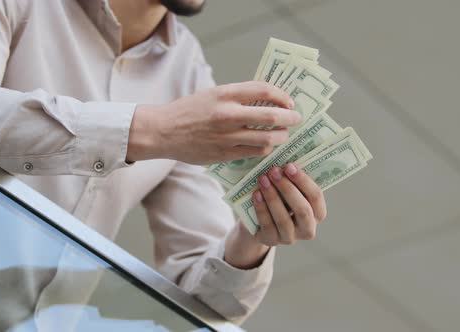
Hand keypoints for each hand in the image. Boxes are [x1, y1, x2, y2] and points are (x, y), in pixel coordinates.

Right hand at [126, 81, 300, 163]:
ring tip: (283, 135)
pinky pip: (254, 152)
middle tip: (296, 119)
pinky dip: (265, 149)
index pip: (265, 91)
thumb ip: (236, 96)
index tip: (289, 102)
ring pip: (267, 139)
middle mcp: (228, 114)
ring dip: (280, 137)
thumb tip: (266, 99)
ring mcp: (227, 136)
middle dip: (290, 119)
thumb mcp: (211, 94)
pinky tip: (266, 146)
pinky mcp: (224, 153)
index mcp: (225, 94)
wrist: (163, 131)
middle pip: (272, 117)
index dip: (282, 96)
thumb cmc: (188, 111)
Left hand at [224, 163, 326, 268]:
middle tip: (273, 171)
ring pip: (283, 219)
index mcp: (317, 213)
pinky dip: (261, 208)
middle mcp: (307, 229)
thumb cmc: (278, 200)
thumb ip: (292, 179)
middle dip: (287, 188)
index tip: (289, 166)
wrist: (257, 222)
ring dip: (273, 197)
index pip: (316, 197)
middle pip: (302, 210)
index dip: (303, 181)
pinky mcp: (271, 241)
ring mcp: (289, 238)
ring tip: (262, 180)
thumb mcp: (288, 191)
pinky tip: (256, 194)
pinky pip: (267, 225)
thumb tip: (287, 155)